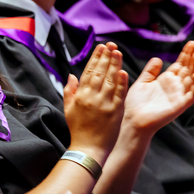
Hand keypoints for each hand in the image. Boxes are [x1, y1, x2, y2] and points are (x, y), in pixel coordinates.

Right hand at [63, 43, 127, 162]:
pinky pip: (120, 94)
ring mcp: (105, 104)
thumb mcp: (68, 109)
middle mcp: (92, 97)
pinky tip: (124, 71)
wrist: (88, 148)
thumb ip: (70, 91)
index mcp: (81, 95)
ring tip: (118, 52)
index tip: (100, 47)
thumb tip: (72, 75)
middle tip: (110, 45)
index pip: (89, 72)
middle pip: (100, 73)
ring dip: (115, 65)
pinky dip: (122, 82)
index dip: (95, 58)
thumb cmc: (78, 129)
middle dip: (106, 57)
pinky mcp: (116, 111)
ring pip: (111, 80)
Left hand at [123, 41, 193, 134]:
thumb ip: (150, 71)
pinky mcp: (179, 105)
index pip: (180, 64)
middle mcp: (175, 86)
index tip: (192, 42)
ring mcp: (178, 95)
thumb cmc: (136, 103)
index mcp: (166, 80)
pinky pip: (192, 95)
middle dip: (193, 57)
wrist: (132, 120)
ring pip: (192, 79)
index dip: (186, 53)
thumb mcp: (142, 82)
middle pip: (188, 68)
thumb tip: (158, 58)